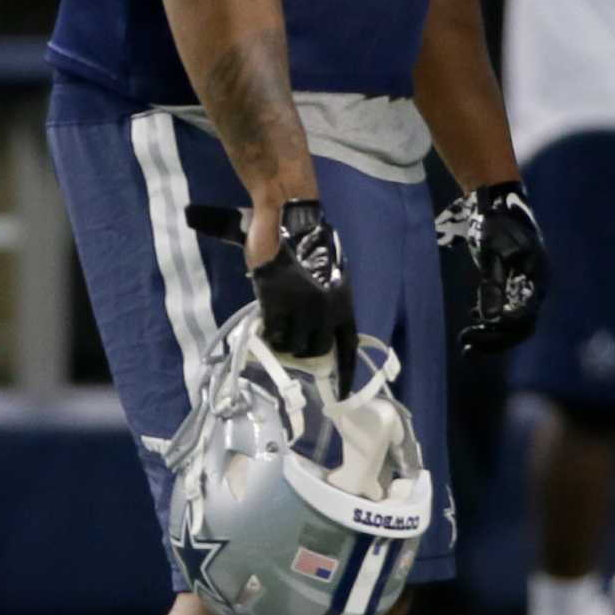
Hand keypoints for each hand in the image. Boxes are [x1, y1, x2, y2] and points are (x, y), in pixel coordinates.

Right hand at [249, 201, 357, 393]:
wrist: (289, 220)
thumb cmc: (311, 244)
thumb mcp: (329, 276)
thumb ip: (327, 302)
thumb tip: (317, 327)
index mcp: (343, 302)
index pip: (348, 346)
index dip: (346, 373)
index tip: (343, 394)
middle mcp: (325, 309)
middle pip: (317, 351)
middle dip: (305, 351)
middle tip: (294, 341)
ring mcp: (299, 308)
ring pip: (292, 345)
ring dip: (284, 343)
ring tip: (279, 331)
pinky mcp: (275, 302)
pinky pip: (273, 332)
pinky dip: (269, 333)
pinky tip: (267, 325)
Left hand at [436, 180, 548, 354]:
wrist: (497, 199)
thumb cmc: (493, 223)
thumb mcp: (489, 252)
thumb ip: (492, 285)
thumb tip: (490, 318)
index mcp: (536, 276)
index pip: (524, 316)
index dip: (500, 330)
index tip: (473, 333)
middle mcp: (537, 284)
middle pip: (521, 324)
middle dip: (494, 338)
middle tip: (464, 345)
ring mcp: (529, 283)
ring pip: (515, 320)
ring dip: (492, 333)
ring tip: (465, 342)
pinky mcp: (518, 280)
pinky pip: (510, 308)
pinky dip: (492, 318)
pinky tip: (474, 320)